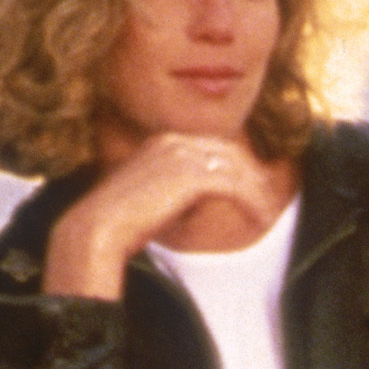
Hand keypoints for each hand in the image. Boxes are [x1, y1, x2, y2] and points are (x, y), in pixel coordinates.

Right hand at [45, 135, 294, 292]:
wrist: (101, 227)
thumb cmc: (122, 221)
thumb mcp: (154, 197)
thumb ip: (177, 190)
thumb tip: (198, 199)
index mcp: (165, 142)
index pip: (213, 147)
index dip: (237, 166)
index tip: (252, 186)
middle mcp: (175, 141)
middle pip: (228, 152)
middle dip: (251, 175)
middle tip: (267, 199)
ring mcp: (182, 155)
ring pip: (234, 167)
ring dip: (255, 190)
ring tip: (267, 212)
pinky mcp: (190, 175)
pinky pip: (233, 184)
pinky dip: (251, 200)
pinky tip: (259, 217)